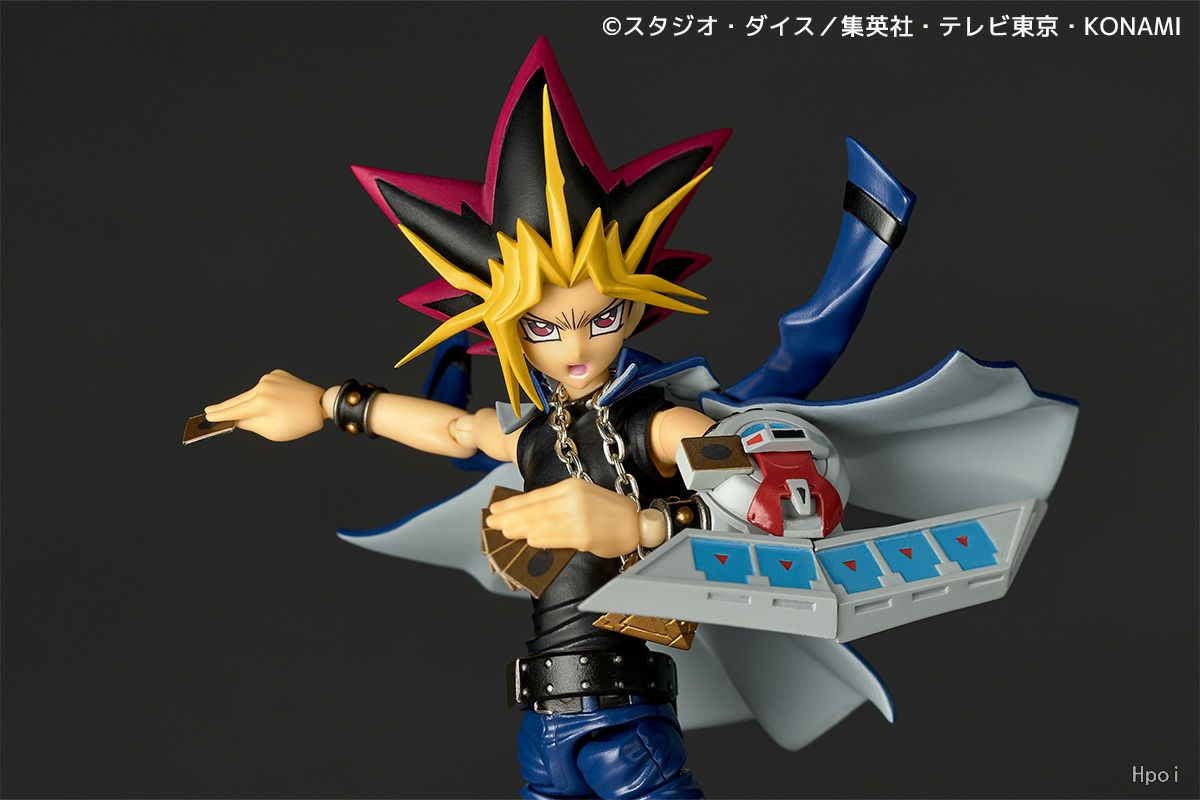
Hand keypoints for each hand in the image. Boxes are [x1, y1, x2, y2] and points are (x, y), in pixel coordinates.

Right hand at [204, 370, 325, 441]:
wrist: (321, 404)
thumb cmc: (299, 423)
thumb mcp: (273, 431)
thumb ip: (251, 424)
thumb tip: (235, 418)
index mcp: (262, 402)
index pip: (235, 410)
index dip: (221, 414)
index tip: (207, 416)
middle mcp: (264, 386)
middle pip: (239, 399)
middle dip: (224, 406)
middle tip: (208, 410)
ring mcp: (271, 378)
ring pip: (251, 393)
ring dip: (245, 402)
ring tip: (234, 411)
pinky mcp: (277, 374)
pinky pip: (264, 387)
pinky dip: (261, 395)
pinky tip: (268, 403)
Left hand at [485, 478, 639, 557]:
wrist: (638, 523)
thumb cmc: (610, 513)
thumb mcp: (583, 498)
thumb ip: (558, 505)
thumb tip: (529, 518)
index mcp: (571, 486)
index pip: (535, 496)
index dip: (513, 503)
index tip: (496, 508)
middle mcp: (573, 498)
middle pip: (534, 508)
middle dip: (510, 516)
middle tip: (490, 522)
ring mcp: (578, 516)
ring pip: (541, 522)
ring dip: (519, 528)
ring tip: (503, 532)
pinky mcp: (584, 534)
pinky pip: (557, 536)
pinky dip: (541, 538)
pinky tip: (528, 540)